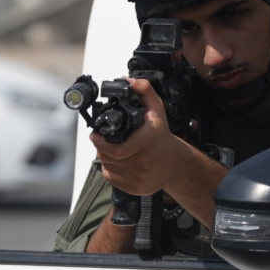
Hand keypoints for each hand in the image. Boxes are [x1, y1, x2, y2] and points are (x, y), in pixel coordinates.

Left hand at [90, 77, 188, 195]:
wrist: (176, 164)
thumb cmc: (162, 138)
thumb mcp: (157, 110)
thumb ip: (144, 91)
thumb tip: (128, 81)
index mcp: (147, 143)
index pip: (116, 149)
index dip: (100, 143)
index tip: (94, 135)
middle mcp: (143, 162)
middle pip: (108, 157)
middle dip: (101, 147)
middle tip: (103, 140)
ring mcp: (138, 177)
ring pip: (108, 167)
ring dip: (105, 157)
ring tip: (114, 149)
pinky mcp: (134, 188)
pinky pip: (112, 178)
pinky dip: (110, 168)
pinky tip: (120, 161)